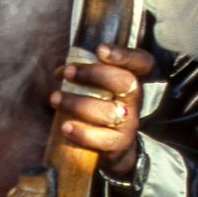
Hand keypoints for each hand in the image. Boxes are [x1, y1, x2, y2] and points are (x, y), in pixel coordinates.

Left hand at [50, 44, 154, 175]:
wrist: (112, 147)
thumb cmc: (98, 107)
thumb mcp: (98, 87)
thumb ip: (87, 73)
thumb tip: (61, 70)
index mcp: (133, 79)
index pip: (142, 62)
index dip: (125, 54)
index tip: (100, 49)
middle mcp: (135, 101)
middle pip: (125, 82)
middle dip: (94, 74)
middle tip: (68, 73)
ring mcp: (129, 123)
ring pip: (108, 111)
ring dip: (78, 103)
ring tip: (55, 99)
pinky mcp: (118, 144)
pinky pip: (103, 139)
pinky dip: (82, 133)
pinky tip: (65, 127)